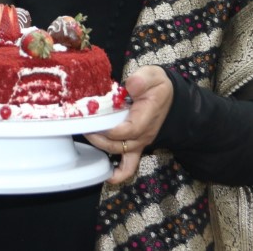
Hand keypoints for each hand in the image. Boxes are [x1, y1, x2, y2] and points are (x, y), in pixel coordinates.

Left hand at [85, 65, 173, 183]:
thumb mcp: (153, 76)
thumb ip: (142, 79)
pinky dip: (119, 174)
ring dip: (101, 147)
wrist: (170, 96)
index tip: (94, 121)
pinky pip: (130, 166)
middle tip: (82, 125)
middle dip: (98, 137)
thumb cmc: (158, 86)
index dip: (109, 130)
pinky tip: (108, 176)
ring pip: (119, 153)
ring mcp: (140, 142)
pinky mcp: (136, 146)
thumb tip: (130, 85)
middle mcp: (143, 134)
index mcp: (146, 117)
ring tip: (86, 134)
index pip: (127, 130)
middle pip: (118, 144)